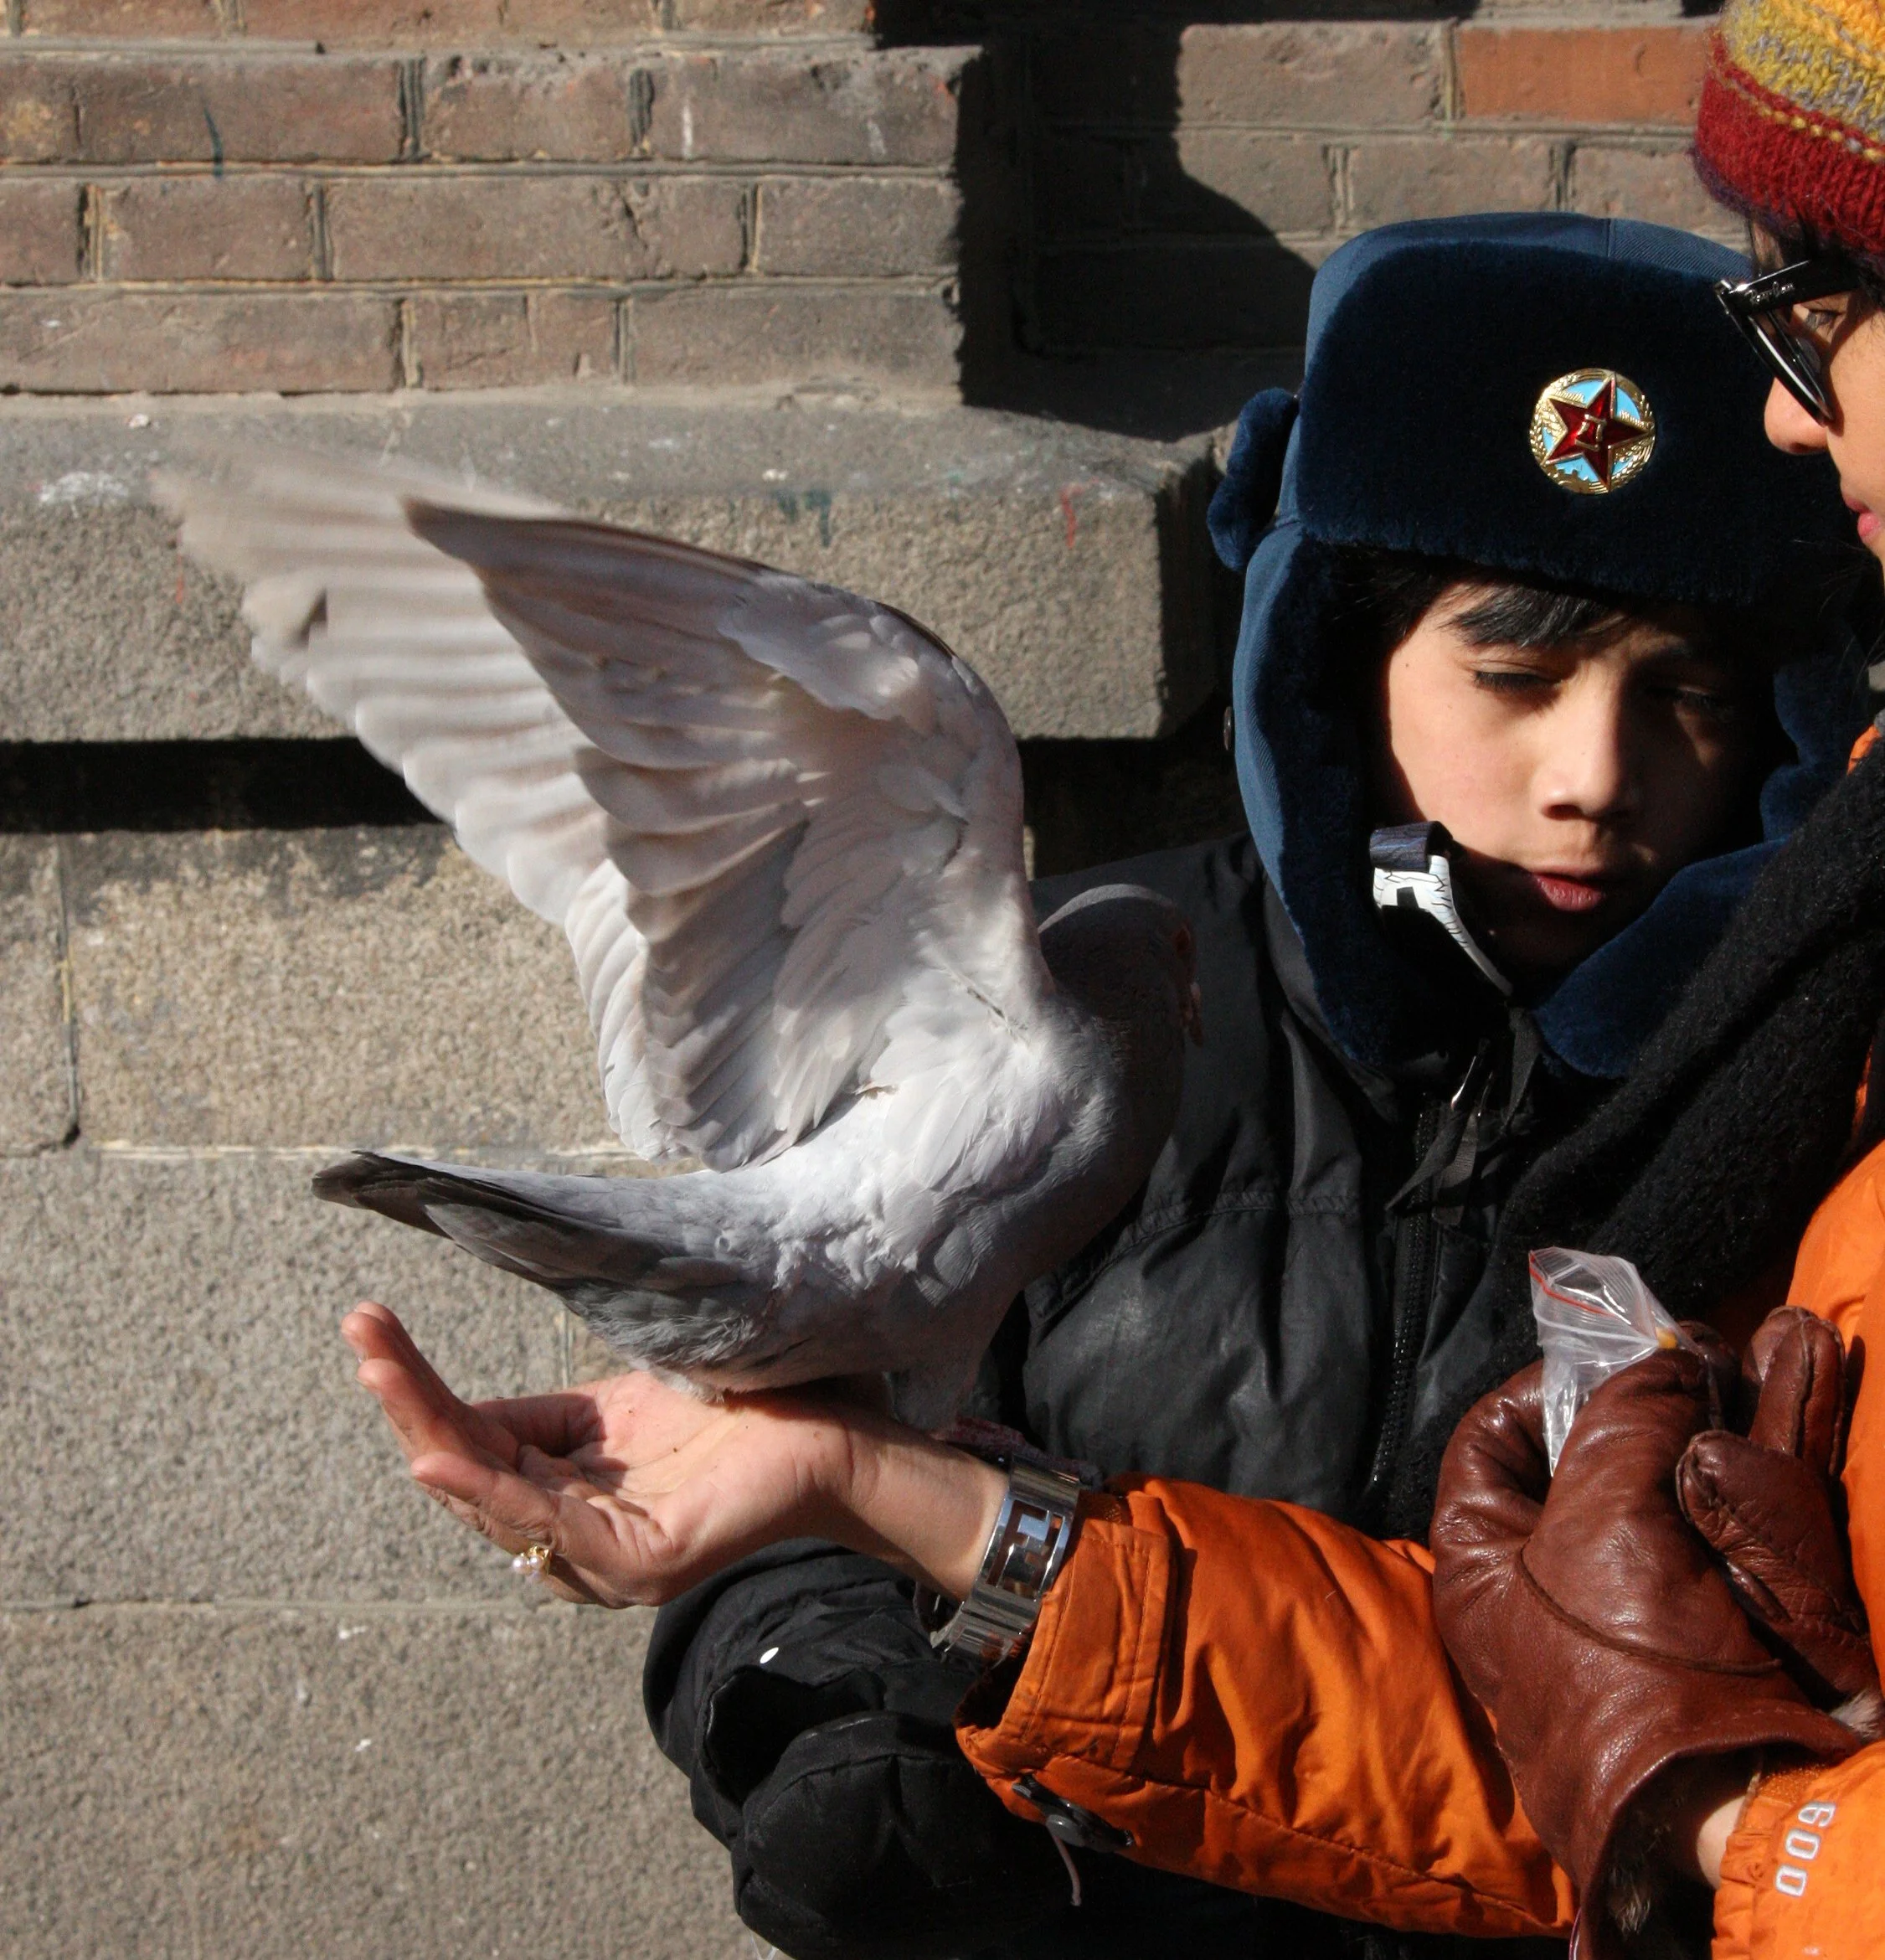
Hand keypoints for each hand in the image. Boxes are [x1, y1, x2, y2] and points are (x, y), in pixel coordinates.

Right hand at [341, 1301, 1005, 1605]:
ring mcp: (602, 1562)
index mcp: (558, 1503)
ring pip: (494, 1495)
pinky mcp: (640, 1564)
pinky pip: (549, 1526)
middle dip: (408, 1403)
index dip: (416, 1392)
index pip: (469, 1445)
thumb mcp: (608, 1409)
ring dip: (431, 1431)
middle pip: (466, 1472)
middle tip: (362, 1338)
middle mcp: (569, 1543)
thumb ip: (538, 1419)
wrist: (825, 1431)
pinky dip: (489, 1491)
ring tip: (383, 1374)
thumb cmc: (723, 1417)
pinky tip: (441, 1456)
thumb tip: (452, 1409)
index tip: (368, 1326)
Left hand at [1431, 1341, 1858, 1959]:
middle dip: (1651, 1398)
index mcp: (1483, 1563)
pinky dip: (1765, 1451)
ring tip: (1764, 1353)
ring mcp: (1636, 1602)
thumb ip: (1622, 1422)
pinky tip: (1796, 1387)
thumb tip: (1666, 1365)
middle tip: (1700, 1359)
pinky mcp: (1712, 1615)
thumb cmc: (1630, 1662)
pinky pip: (1733, 1511)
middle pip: (1590, 1457)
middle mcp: (1550, 1581)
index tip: (1610, 1360)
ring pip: (1674, 1475)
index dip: (1542, 1388)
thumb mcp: (1602, 1519)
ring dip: (1717, 1411)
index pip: (1489, 1444)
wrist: (1731, 1799)